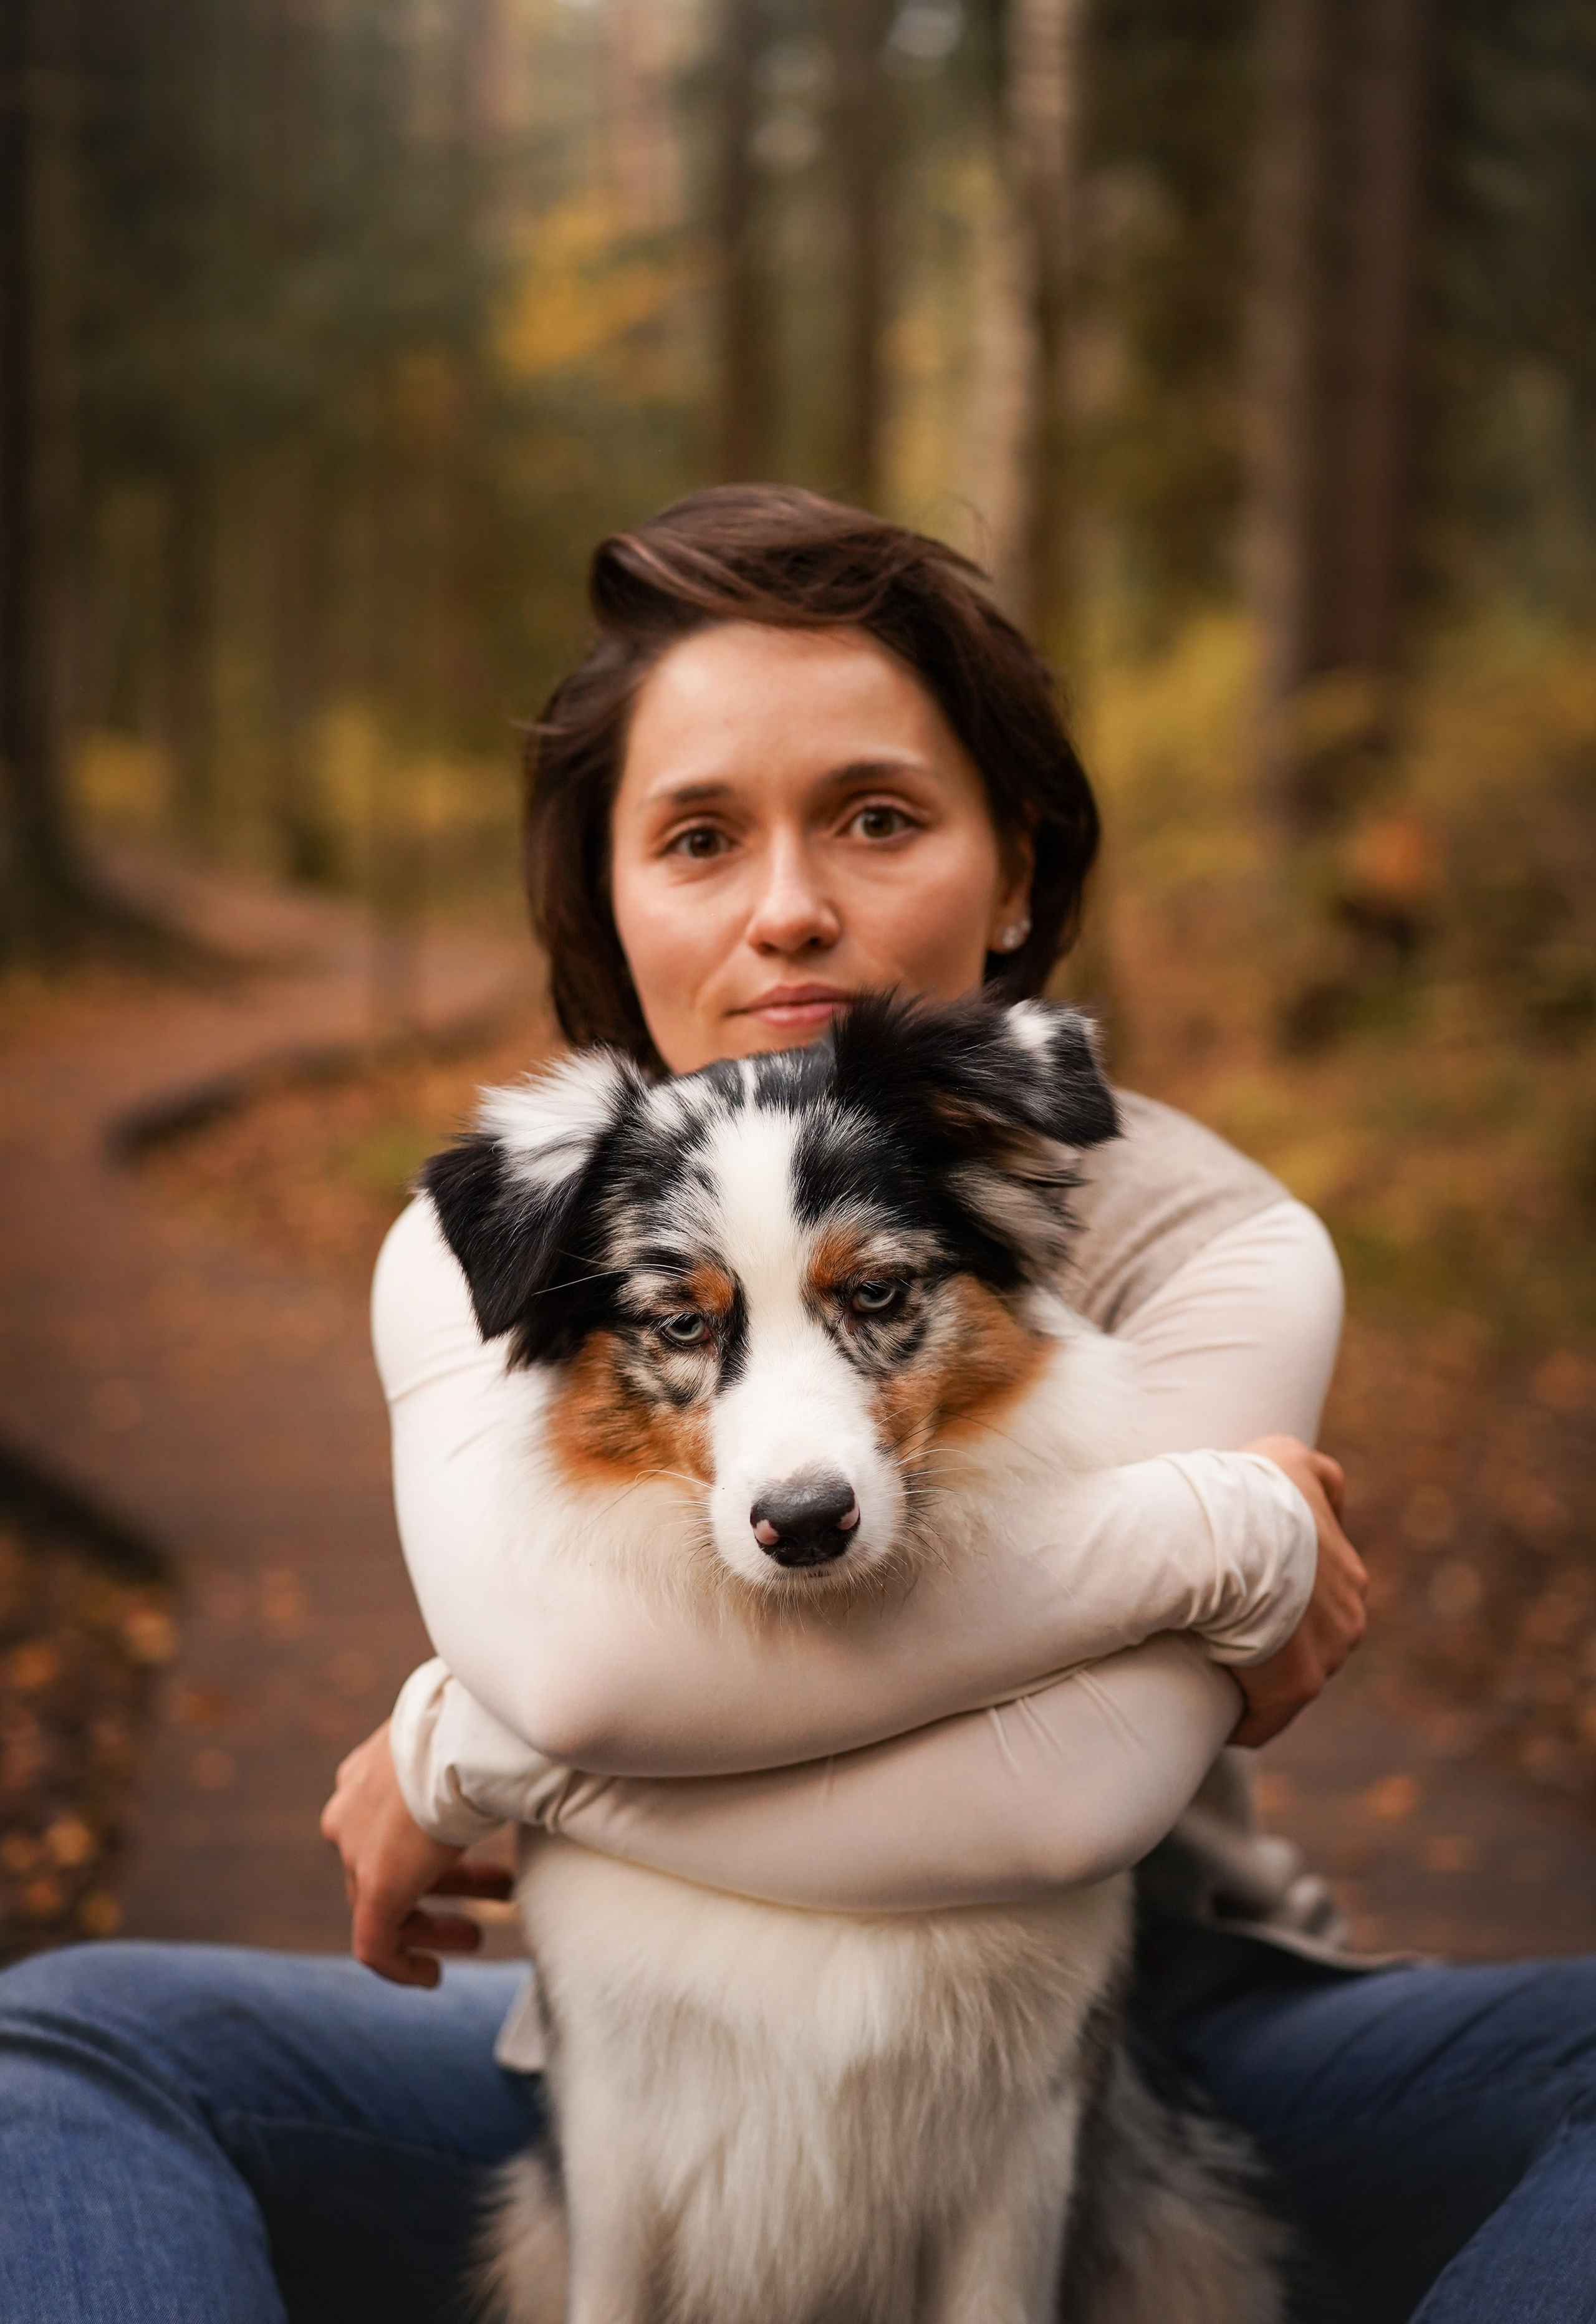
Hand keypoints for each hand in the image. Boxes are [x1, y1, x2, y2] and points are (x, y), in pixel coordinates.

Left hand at [319, 1721, 511, 1986]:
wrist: (465, 1735)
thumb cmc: (485, 1728)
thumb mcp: (472, 1742)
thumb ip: (482, 1760)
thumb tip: (543, 1757)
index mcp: (370, 1770)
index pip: (389, 1822)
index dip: (433, 1846)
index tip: (471, 1863)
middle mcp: (351, 1808)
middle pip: (387, 1863)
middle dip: (445, 1885)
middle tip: (493, 1895)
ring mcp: (354, 1849)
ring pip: (381, 1904)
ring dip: (429, 1924)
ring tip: (475, 1935)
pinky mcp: (372, 1887)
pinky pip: (374, 1944)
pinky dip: (401, 1965)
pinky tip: (432, 1977)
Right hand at [1228, 1436, 1368, 1749]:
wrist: (1231, 1535)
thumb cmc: (1253, 1493)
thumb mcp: (1292, 1458)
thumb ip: (1320, 1476)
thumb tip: (1334, 1502)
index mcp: (1348, 1575)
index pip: (1320, 1597)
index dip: (1283, 1598)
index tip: (1245, 1596)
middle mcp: (1348, 1621)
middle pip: (1311, 1641)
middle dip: (1276, 1640)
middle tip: (1223, 1630)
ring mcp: (1326, 1658)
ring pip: (1292, 1678)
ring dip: (1260, 1678)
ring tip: (1212, 1667)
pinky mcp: (1294, 1688)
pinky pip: (1267, 1719)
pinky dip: (1246, 1722)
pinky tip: (1220, 1723)